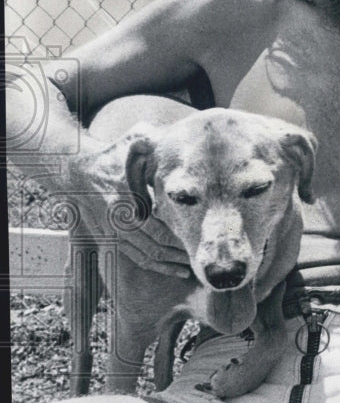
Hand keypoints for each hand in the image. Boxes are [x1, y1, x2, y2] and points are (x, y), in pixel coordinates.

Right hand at [65, 140, 190, 277]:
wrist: (76, 170)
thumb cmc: (111, 155)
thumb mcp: (130, 142)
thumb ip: (150, 138)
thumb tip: (173, 133)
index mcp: (124, 202)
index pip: (155, 228)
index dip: (176, 238)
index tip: (196, 241)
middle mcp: (117, 222)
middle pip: (152, 247)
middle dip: (177, 255)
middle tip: (199, 259)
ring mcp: (112, 233)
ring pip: (143, 257)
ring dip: (166, 265)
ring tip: (188, 270)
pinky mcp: (109, 239)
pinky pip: (133, 257)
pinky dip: (153, 265)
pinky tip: (171, 269)